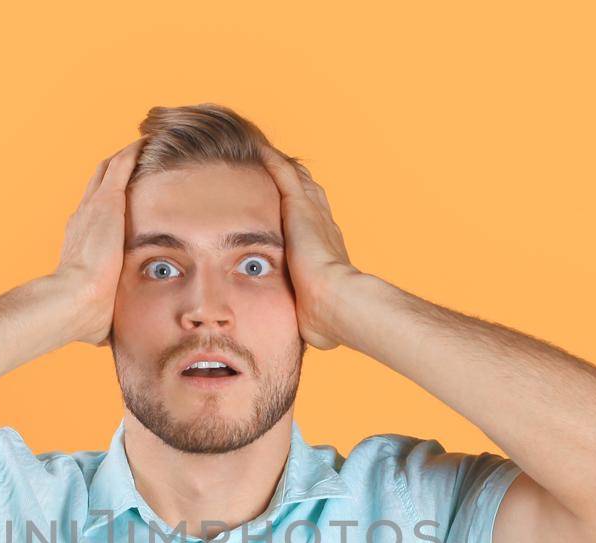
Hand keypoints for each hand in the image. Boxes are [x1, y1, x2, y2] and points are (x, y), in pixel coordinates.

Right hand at [52, 139, 142, 346]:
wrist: (72, 302)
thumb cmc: (83, 316)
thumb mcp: (99, 313)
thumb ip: (107, 315)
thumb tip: (113, 338)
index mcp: (81, 241)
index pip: (95, 214)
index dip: (107, 202)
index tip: (122, 196)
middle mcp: (84, 218)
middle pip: (100, 183)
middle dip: (117, 171)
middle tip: (139, 159)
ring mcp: (94, 208)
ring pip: (110, 169)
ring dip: (127, 156)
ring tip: (147, 142)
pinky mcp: (108, 201)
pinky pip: (122, 165)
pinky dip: (134, 151)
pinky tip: (149, 140)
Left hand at [258, 144, 362, 350]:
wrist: (337, 303)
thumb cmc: (327, 319)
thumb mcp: (314, 316)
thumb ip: (310, 318)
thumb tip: (314, 338)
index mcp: (326, 252)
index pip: (315, 226)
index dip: (306, 215)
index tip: (294, 208)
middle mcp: (323, 228)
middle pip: (309, 197)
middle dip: (296, 184)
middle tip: (280, 171)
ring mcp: (312, 216)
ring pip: (297, 181)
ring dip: (283, 168)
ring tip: (266, 154)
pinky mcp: (299, 208)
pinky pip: (283, 175)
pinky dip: (272, 161)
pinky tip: (258, 149)